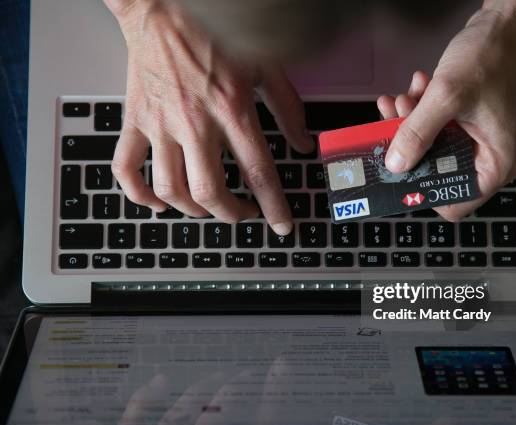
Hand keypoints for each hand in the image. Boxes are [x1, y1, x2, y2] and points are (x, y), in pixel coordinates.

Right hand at [104, 0, 313, 234]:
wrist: (164, 6)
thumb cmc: (215, 33)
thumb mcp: (265, 66)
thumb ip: (288, 109)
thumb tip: (304, 143)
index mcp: (231, 109)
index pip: (258, 171)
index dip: (274, 206)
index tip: (281, 225)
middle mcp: (194, 122)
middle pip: (210, 191)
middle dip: (232, 214)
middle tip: (244, 213)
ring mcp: (160, 124)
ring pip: (170, 188)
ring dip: (192, 210)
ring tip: (208, 207)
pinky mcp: (135, 120)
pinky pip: (125, 168)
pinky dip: (139, 195)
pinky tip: (158, 202)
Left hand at [379, 0, 515, 221]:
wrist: (511, 18)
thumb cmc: (496, 54)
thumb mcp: (447, 96)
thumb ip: (417, 134)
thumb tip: (395, 163)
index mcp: (498, 162)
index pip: (455, 202)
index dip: (423, 191)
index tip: (397, 174)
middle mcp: (491, 154)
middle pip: (438, 170)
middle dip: (411, 148)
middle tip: (395, 124)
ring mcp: (481, 136)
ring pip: (433, 145)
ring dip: (412, 123)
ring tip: (404, 98)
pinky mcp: (472, 118)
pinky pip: (438, 125)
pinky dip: (423, 109)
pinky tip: (418, 87)